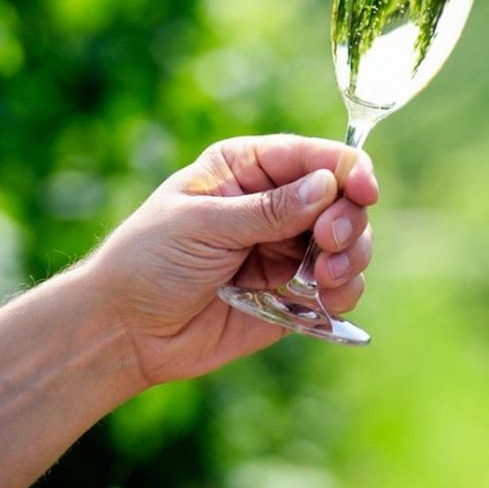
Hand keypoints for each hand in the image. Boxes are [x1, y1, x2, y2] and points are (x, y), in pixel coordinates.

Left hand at [84, 135, 378, 387]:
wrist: (123, 331)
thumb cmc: (148, 261)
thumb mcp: (203, 225)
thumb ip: (269, 210)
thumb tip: (328, 186)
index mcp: (251, 169)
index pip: (317, 157)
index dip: (349, 170)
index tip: (366, 192)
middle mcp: (278, 204)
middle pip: (345, 199)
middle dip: (348, 221)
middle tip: (328, 245)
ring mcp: (288, 249)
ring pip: (351, 242)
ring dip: (352, 257)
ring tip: (325, 279)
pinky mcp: (294, 293)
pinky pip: (340, 286)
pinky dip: (345, 291)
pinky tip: (327, 299)